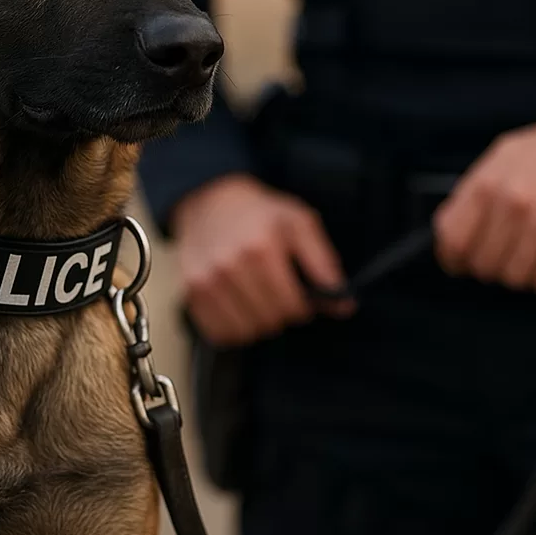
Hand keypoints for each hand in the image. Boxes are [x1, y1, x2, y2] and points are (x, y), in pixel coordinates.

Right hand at [171, 173, 351, 346]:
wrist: (210, 200)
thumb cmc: (259, 213)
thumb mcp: (300, 223)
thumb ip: (324, 264)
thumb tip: (345, 304)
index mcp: (262, 248)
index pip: (293, 308)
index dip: (303, 306)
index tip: (299, 293)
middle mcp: (230, 267)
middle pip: (270, 322)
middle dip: (281, 313)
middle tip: (278, 292)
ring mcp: (206, 281)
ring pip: (245, 333)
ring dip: (258, 322)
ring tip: (258, 298)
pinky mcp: (191, 292)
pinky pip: (219, 334)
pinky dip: (233, 328)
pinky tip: (238, 306)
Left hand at [433, 116, 535, 294]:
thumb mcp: (501, 156)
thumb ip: (474, 191)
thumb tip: (450, 231)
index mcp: (487, 183)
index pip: (452, 238)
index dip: (451, 258)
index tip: (458, 264)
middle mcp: (513, 204)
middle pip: (483, 264)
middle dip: (487, 267)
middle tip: (499, 258)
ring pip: (514, 278)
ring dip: (518, 274)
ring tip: (527, 256)